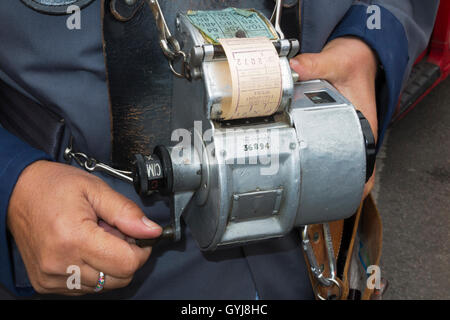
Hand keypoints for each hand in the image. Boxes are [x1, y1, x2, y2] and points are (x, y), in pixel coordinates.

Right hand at [7, 160, 161, 294]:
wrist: (17, 192)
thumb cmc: (54, 186)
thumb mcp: (96, 189)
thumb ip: (126, 212)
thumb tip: (152, 231)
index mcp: (74, 238)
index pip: (126, 264)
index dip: (140, 249)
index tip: (138, 235)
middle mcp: (60, 264)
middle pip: (119, 278)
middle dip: (126, 255)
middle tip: (114, 232)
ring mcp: (51, 277)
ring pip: (105, 285)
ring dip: (109, 264)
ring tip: (96, 238)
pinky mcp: (46, 283)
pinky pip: (86, 287)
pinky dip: (94, 270)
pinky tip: (85, 248)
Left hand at [290, 36, 377, 198]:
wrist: (356, 54)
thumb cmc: (354, 63)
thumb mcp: (337, 62)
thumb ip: (315, 65)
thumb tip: (296, 69)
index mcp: (365, 125)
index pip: (367, 166)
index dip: (358, 187)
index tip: (345, 201)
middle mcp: (356, 133)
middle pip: (348, 169)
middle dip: (332, 185)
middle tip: (308, 192)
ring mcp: (344, 131)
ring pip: (334, 159)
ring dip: (320, 171)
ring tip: (298, 181)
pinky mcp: (331, 126)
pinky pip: (324, 145)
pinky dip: (312, 153)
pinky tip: (293, 155)